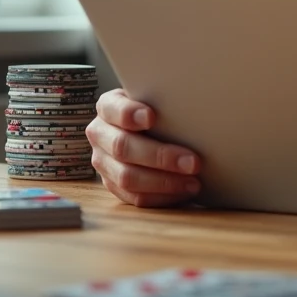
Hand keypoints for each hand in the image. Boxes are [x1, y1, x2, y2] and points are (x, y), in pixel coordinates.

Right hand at [86, 88, 201, 207]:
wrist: (144, 129)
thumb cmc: (157, 110)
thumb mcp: (156, 99)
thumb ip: (164, 102)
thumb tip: (196, 104)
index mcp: (107, 107)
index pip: (112, 109)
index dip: (129, 114)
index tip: (151, 117)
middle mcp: (100, 135)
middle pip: (123, 147)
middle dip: (161, 156)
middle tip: (193, 162)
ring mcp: (103, 162)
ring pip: (127, 178)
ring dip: (164, 182)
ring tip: (193, 182)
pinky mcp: (112, 185)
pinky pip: (134, 198)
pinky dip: (161, 197)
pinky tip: (182, 192)